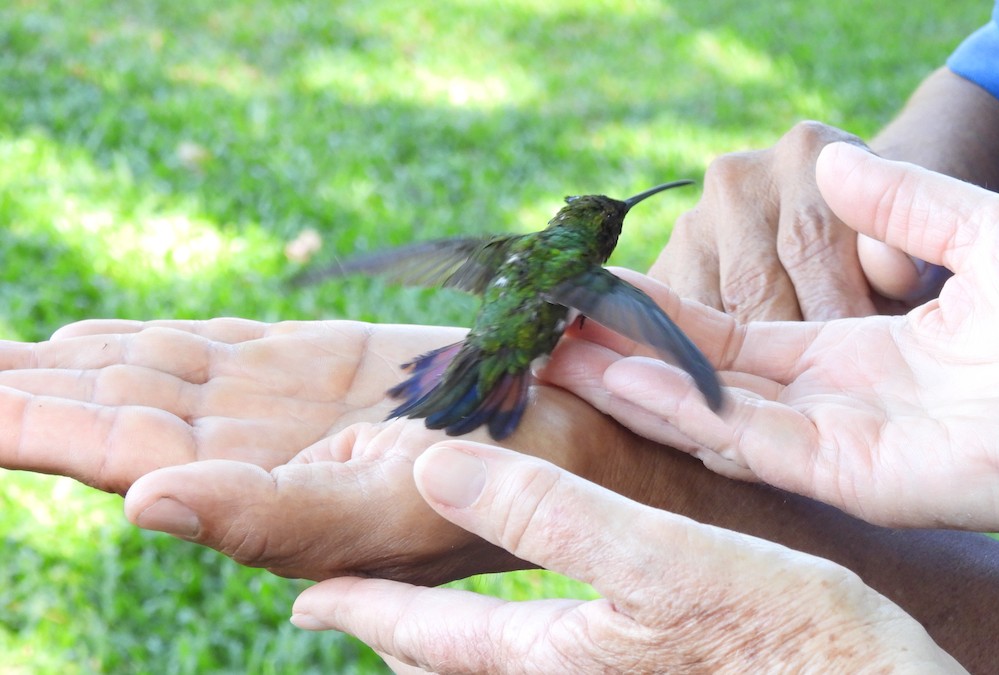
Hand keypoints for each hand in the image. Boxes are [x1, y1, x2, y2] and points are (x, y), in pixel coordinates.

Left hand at [0, 319, 627, 582]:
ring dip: (58, 361)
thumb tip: (140, 502)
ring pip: (142, 371)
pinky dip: (137, 340)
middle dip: (22, 392)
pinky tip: (84, 341)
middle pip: (105, 408)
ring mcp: (272, 402)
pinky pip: (203, 345)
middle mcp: (247, 452)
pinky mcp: (306, 362)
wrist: (571, 437)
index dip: (29, 427)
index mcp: (252, 496)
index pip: (112, 452)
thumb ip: (267, 517)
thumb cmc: (494, 490)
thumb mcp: (383, 513)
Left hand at [292, 441, 964, 673]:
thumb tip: (437, 470)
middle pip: (453, 662)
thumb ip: (546, 516)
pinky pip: (550, 664)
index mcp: (557, 658)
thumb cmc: (784, 639)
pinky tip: (539, 623)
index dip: (360, 609)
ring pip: (500, 667)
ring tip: (421, 615)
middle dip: (396, 631)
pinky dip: (510, 639)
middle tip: (351, 602)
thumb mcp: (661, 560)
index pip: (425, 636)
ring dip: (447, 638)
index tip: (303, 596)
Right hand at [542, 143, 998, 561]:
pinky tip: (625, 380)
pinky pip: (754, 442)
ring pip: (711, 413)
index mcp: (856, 352)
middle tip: (547, 326)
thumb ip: (902, 200)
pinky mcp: (855, 475)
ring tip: (556, 355)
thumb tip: (830, 156)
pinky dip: (685, 412)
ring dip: (632, 385)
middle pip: (704, 376)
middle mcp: (833, 403)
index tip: (602, 283)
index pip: (737, 331)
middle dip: (626, 351)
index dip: (668, 310)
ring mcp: (838, 443)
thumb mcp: (981, 231)